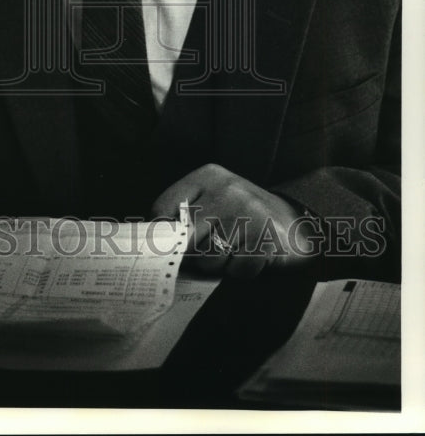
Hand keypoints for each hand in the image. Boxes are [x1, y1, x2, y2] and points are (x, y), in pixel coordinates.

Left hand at [151, 163, 317, 278]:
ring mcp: (248, 212)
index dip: (161, 235)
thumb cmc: (242, 216)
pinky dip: (240, 272)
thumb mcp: (212, 200)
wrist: (295, 222)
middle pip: (185, 238)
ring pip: (209, 258)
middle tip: (205, 253)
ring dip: (218, 265)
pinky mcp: (266, 238)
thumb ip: (184, 213)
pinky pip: (236, 270)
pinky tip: (249, 257)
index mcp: (208, 176)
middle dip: (192, 254)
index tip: (164, 248)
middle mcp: (227, 190)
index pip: (163, 208)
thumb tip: (151, 242)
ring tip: (231, 252)